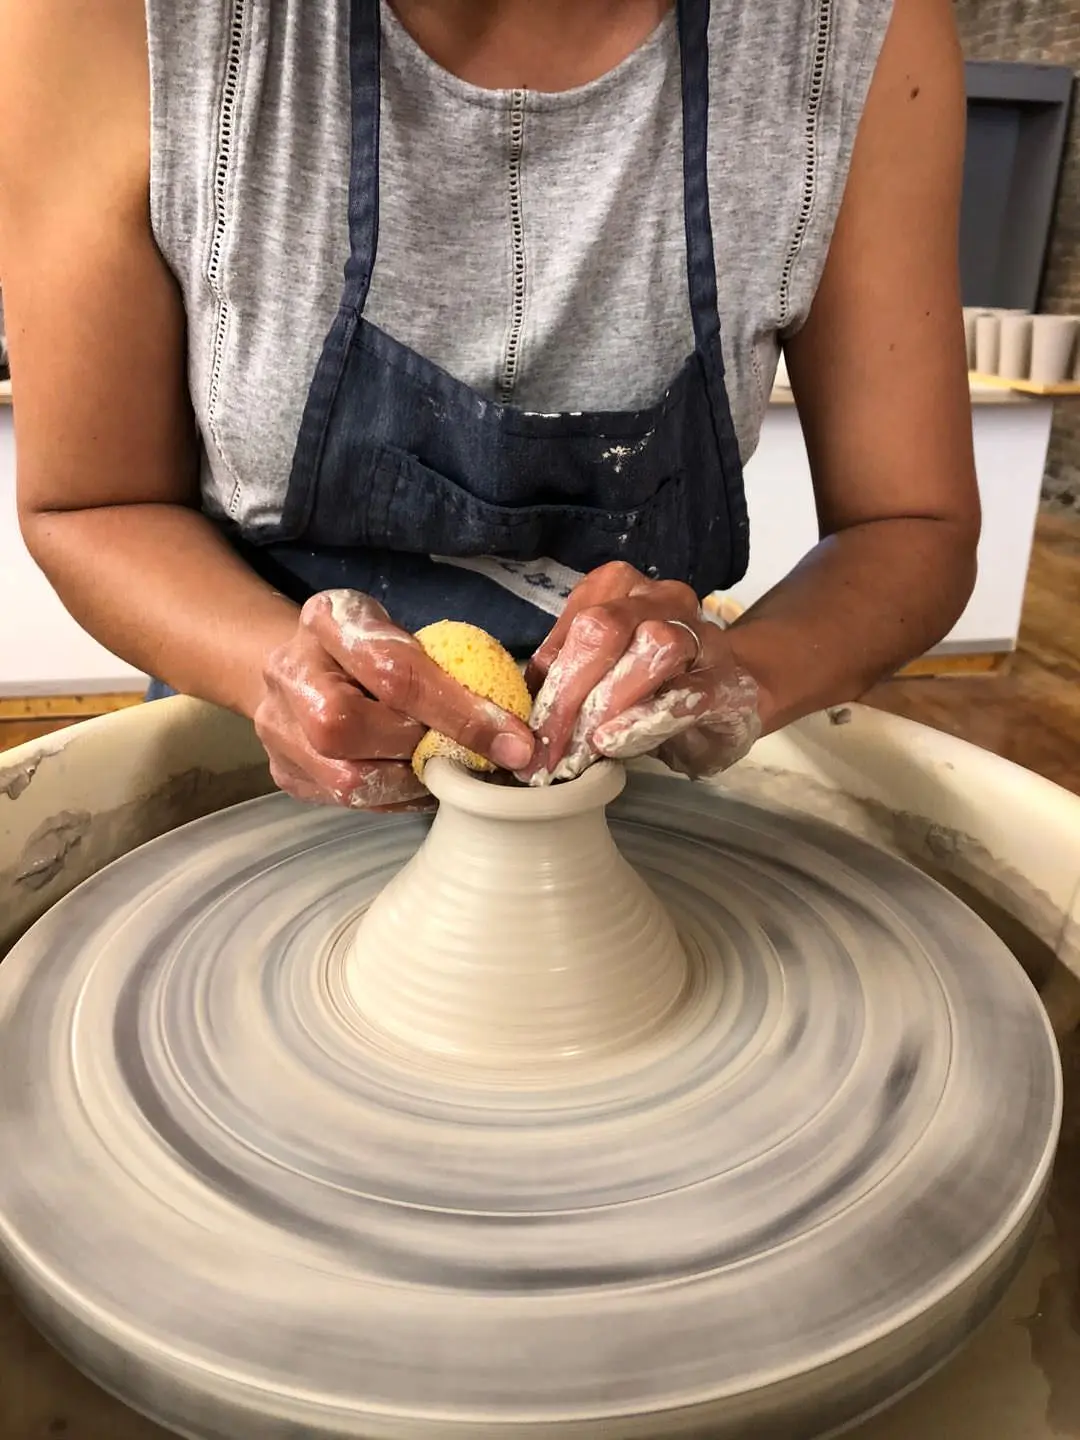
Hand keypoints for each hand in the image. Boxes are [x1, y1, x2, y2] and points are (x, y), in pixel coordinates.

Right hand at [254, 590, 534, 809]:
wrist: (298, 663)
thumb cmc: (371, 646)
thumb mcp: (403, 631)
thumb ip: (447, 665)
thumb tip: (519, 727)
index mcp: (329, 619)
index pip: (395, 672)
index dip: (461, 712)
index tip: (515, 742)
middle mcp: (289, 671)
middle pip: (350, 727)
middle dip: (422, 748)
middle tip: (467, 756)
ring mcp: (276, 727)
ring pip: (347, 779)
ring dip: (413, 784)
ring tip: (449, 774)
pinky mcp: (283, 772)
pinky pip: (346, 802)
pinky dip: (395, 799)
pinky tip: (422, 786)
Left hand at [518, 563, 760, 784]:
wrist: (730, 696)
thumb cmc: (651, 686)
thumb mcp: (596, 676)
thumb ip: (560, 682)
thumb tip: (513, 716)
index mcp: (619, 588)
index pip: (573, 626)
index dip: (546, 684)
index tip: (527, 734)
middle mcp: (661, 598)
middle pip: (606, 628)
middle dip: (570, 692)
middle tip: (548, 747)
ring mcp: (702, 634)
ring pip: (655, 646)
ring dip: (609, 701)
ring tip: (583, 746)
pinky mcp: (730, 680)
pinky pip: (692, 692)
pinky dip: (650, 718)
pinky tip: (619, 741)